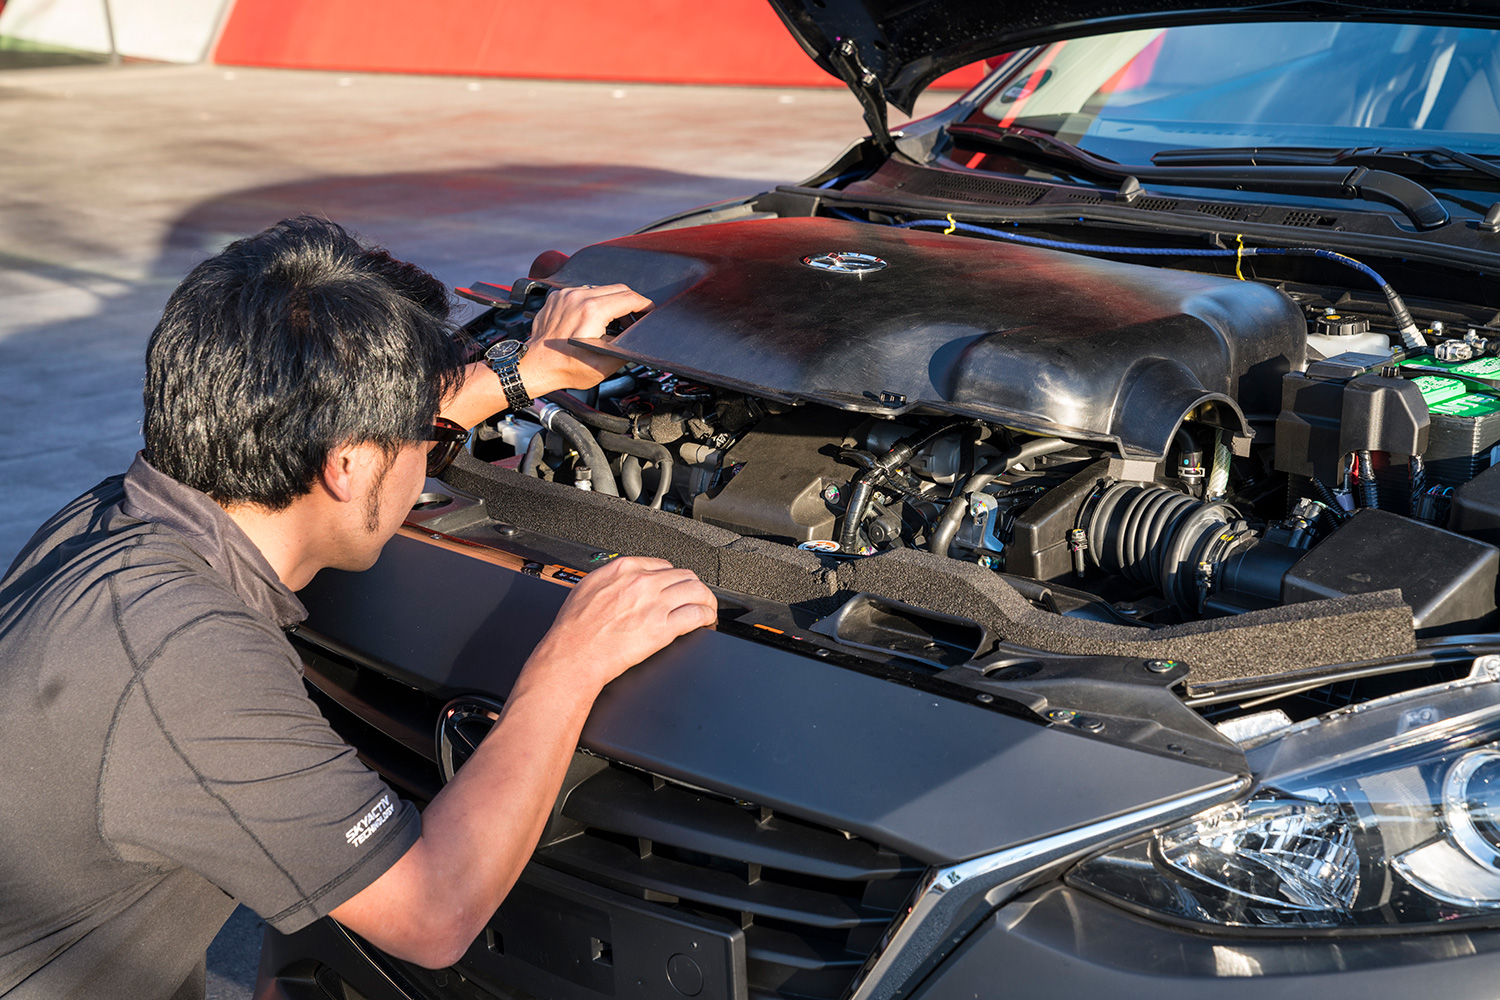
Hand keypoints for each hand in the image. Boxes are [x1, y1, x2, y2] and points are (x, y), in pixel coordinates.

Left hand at [519, 283, 651, 393]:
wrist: (535, 366)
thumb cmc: (565, 368)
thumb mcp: (605, 366)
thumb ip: (626, 349)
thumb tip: (637, 340)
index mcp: (592, 311)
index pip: (629, 298)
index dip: (645, 305)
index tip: (649, 311)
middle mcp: (578, 297)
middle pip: (617, 289)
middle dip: (630, 303)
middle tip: (633, 320)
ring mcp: (566, 295)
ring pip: (600, 288)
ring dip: (611, 301)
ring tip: (612, 321)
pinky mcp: (557, 296)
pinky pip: (582, 292)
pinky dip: (592, 302)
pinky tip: (592, 318)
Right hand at [525, 556, 715, 693]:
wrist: (574, 654)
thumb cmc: (575, 628)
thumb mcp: (588, 588)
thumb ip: (611, 579)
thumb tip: (621, 581)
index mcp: (625, 569)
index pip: (664, 565)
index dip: (673, 578)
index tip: (675, 587)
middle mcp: (643, 583)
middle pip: (685, 575)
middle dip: (694, 587)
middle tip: (696, 599)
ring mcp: (655, 604)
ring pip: (697, 591)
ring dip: (706, 600)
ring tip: (707, 609)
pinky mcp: (663, 628)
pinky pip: (697, 614)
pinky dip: (707, 617)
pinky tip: (706, 622)